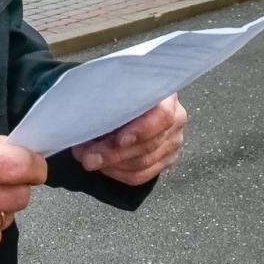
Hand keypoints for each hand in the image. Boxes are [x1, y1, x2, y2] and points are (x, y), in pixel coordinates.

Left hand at [70, 94, 187, 185]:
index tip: (119, 140)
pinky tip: (102, 166)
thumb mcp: (116, 87)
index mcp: (166, 94)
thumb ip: (110, 101)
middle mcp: (177, 118)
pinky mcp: (165, 160)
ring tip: (87, 157)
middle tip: (86, 156)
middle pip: (149, 145)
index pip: (163, 116)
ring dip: (111, 165)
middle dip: (114, 153)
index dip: (141, 130)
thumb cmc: (120, 89)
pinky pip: (141, 175)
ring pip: (143, 164)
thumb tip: (87, 122)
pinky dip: (117, 173)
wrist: (130, 97)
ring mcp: (173, 141)